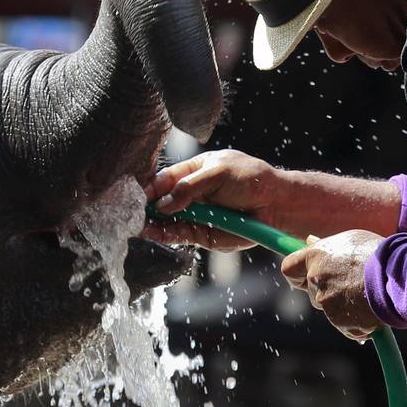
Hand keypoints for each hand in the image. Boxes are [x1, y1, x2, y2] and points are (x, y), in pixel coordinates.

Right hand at [141, 150, 281, 250]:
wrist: (275, 204)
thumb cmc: (251, 180)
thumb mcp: (218, 173)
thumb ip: (189, 187)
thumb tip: (162, 204)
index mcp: (193, 171)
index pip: (164, 179)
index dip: (149, 187)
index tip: (136, 195)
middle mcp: (191, 194)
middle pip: (161, 201)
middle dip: (145, 207)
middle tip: (131, 213)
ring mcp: (196, 214)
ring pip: (166, 220)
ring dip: (151, 223)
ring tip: (137, 225)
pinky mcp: (202, 234)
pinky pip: (178, 235)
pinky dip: (164, 235)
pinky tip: (152, 233)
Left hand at [280, 230, 384, 341]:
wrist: (402, 276)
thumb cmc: (380, 253)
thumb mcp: (352, 240)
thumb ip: (328, 246)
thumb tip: (310, 241)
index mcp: (316, 257)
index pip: (289, 268)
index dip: (296, 275)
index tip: (303, 276)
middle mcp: (316, 280)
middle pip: (312, 292)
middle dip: (328, 291)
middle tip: (352, 284)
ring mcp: (327, 303)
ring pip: (330, 309)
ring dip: (345, 306)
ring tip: (369, 294)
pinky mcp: (341, 323)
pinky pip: (346, 325)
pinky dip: (357, 322)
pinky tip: (373, 310)